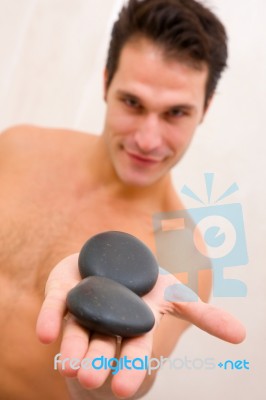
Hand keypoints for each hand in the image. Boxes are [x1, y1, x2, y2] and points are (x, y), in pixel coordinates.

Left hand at [36, 254, 245, 398]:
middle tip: (91, 380)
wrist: (111, 263)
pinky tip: (46, 335)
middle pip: (104, 344)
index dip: (132, 367)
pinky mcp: (64, 292)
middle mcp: (107, 323)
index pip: (136, 349)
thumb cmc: (144, 284)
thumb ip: (203, 314)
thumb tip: (243, 337)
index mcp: (134, 326)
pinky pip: (55, 305)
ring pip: (78, 330)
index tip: (124, 389)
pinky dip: (49, 318)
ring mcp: (83, 309)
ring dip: (74, 347)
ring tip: (70, 364)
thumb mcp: (176, 293)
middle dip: (98, 362)